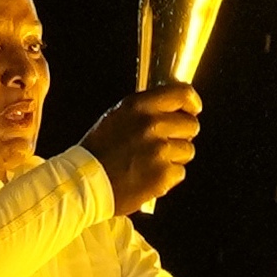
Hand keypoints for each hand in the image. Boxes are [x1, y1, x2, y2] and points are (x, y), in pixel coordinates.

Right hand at [75, 87, 205, 214]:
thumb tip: (173, 105)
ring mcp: (159, 151)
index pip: (183, 94)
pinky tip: (148, 176)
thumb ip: (146, 109)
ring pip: (188, 150)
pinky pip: (180, 172)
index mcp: (138, 107)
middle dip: (181, 135)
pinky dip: (168, 176)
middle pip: (191, 125)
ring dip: (174, 157)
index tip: (193, 109)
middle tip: (163, 143)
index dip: (192, 102)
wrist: (83, 183)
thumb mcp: (118, 116)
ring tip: (151, 162)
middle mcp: (151, 125)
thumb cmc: (98, 151)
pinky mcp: (162, 174)